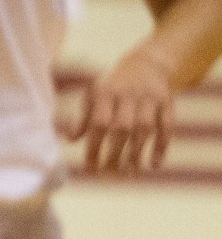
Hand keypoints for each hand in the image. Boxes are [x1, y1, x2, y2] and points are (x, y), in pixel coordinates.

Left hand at [69, 48, 174, 174]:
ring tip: (128, 173)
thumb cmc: (113, 86)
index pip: (99, 123)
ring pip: (145, 129)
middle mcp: (129, 95)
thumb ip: (84, 117)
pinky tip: (153, 165)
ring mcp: (150, 99)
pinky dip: (161, 147)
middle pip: (123, 128)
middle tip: (108, 174)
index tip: (90, 168)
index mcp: (106, 93)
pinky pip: (167, 127)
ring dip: (137, 153)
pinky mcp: (168, 103)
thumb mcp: (94, 95)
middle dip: (114, 153)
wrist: (146, 64)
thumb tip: (71, 140)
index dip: (94, 147)